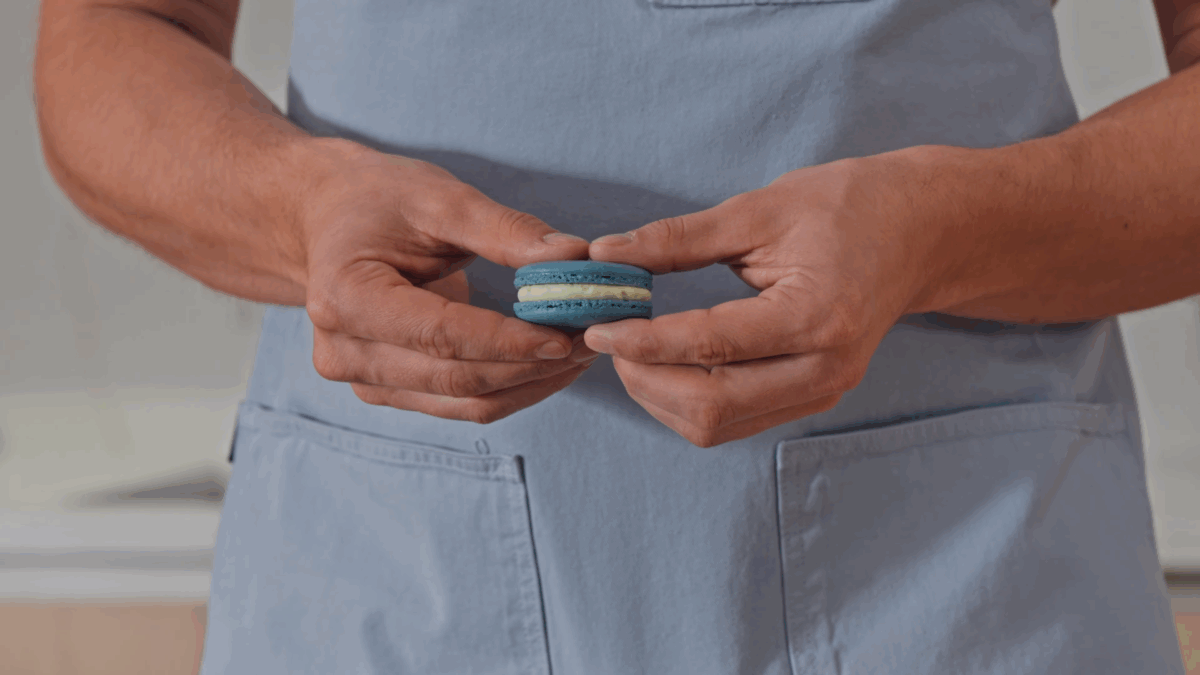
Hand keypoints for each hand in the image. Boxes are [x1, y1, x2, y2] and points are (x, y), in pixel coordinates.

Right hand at [300, 142, 601, 423]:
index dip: (508, 341)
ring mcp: (363, 379)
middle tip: (593, 338)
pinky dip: (511, 387)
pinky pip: (460, 405)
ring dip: (531, 384)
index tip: (566, 336)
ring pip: (464, 403)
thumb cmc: (377, 200)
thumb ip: (505, 230)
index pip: (441, 335)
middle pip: (456, 378)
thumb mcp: (438, 197)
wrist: (325, 219)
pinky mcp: (387, 391)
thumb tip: (573, 257)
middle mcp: (345, 351)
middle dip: (532, 365)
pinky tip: (549, 362)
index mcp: (345, 296)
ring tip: (582, 351)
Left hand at [585, 150, 953, 446]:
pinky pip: (735, 422)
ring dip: (661, 397)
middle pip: (709, 406)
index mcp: (815, 317)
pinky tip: (667, 364)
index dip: (643, 341)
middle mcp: (824, 369)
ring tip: (633, 350)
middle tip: (610, 338)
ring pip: (717, 426)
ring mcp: (823, 391)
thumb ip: (680, 238)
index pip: (710, 345)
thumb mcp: (761, 208)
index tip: (597, 326)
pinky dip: (688, 402)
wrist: (920, 233)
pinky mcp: (813, 397)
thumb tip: (608, 254)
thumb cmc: (849, 207)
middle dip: (644, 378)